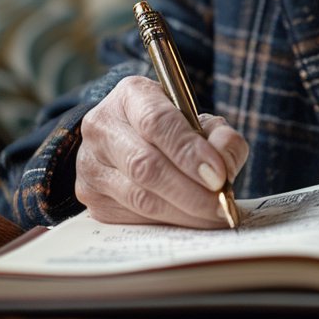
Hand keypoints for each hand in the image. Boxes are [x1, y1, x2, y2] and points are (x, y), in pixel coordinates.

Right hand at [75, 75, 248, 226]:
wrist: (120, 138)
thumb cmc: (167, 124)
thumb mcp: (195, 116)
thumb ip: (217, 133)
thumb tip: (226, 165)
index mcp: (130, 95)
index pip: (157, 122)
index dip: (189, 151)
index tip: (219, 174)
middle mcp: (103, 127)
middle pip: (145, 164)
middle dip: (190, 190)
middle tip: (221, 204)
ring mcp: (91, 166)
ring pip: (138, 197)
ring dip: (182, 212)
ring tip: (214, 217)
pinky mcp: (91, 198)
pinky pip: (132, 217)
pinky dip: (167, 222)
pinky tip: (192, 221)